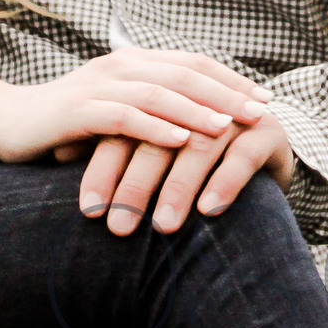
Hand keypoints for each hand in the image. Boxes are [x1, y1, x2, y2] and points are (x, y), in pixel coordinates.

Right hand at [0, 50, 246, 161]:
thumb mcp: (116, 112)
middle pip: (185, 74)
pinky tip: (180, 141)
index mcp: (134, 62)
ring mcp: (98, 85)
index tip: (265, 99)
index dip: (232, 79)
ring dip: (197, 110)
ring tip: (229, 126)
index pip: (194, 64)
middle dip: (227, 93)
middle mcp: (121, 65)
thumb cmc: (67, 123)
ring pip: (159, 93)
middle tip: (261, 113)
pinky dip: (155, 128)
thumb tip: (206, 127)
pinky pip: (124, 117)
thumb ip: (152, 110)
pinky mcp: (77, 110)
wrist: (4, 123)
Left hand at [80, 112, 294, 237]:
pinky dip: (225, 181)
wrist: (267, 151)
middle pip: (158, 137)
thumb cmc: (198, 159)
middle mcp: (199, 103)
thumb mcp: (156, 150)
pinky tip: (208, 209)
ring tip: (163, 227)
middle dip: (136, 184)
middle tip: (119, 226)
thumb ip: (117, 147)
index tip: (88, 210)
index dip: (105, 168)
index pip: (126, 129)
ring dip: (179, 188)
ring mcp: (235, 114)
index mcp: (166, 100)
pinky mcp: (268, 130)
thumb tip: (59, 151)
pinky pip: (244, 154)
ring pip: (199, 146)